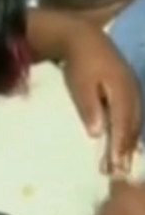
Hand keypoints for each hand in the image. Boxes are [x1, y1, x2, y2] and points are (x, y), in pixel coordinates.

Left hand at [62, 28, 140, 173]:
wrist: (86, 40)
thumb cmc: (80, 64)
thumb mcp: (80, 85)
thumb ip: (88, 107)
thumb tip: (96, 133)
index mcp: (122, 92)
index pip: (123, 125)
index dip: (120, 146)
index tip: (116, 165)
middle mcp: (133, 94)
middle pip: (132, 127)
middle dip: (126, 151)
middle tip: (118, 173)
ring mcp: (134, 93)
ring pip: (134, 124)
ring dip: (128, 145)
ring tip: (121, 166)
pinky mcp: (129, 94)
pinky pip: (132, 118)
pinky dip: (129, 134)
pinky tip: (126, 146)